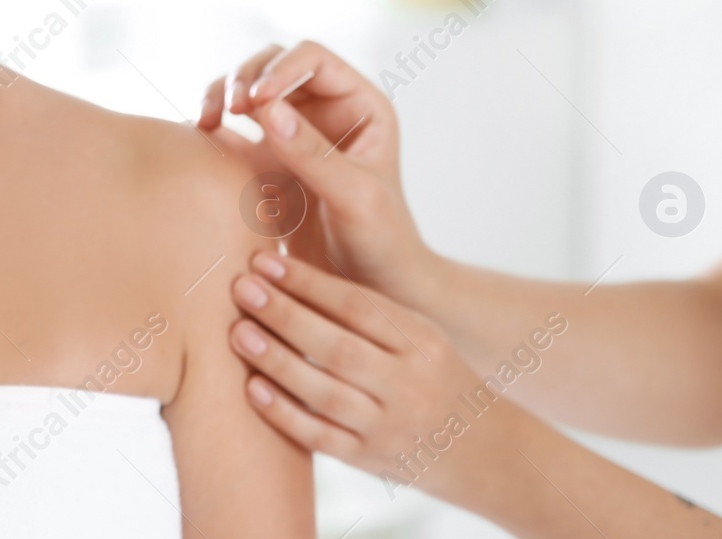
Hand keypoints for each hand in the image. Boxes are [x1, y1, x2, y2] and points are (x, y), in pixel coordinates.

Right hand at [199, 40, 435, 304]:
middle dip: (244, 77)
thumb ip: (313, 153)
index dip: (279, 68)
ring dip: (222, 95)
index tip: (256, 102)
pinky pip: (231, 132)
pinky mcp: (264, 164)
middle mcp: (324, 112)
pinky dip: (211, 129)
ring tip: (208, 119)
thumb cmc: (381, 243)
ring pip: (247, 93)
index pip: (313, 58)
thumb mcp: (354, 197)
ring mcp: (291, 137)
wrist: (371, 291)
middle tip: (229, 108)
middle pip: (273, 66)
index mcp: (359, 105)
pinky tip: (198, 140)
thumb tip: (267, 109)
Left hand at [227, 250, 521, 506]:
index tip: (265, 261)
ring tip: (238, 331)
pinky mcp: (370, 460)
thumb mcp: (420, 335)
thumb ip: (368, 311)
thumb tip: (294, 270)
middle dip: (284, 315)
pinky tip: (253, 387)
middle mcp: (408, 384)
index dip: (308, 281)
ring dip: (276, 360)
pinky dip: (284, 413)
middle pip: (337, 347)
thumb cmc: (434, 376)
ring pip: (324, 392)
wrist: (483, 450)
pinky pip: (320, 437)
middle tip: (242, 288)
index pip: (357, 306)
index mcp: (421, 341)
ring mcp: (389, 426)